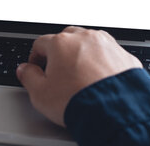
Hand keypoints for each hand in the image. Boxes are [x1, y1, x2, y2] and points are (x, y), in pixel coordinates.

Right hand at [16, 26, 141, 126]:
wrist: (115, 112)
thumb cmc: (79, 101)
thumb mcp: (41, 94)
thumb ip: (28, 77)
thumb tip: (25, 70)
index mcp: (60, 43)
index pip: (40, 43)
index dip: (35, 57)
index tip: (37, 68)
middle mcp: (84, 38)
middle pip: (65, 38)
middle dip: (60, 52)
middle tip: (59, 71)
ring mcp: (106, 45)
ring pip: (89, 42)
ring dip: (82, 53)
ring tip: (81, 74)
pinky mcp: (124, 55)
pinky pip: (108, 54)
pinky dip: (103, 62)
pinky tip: (100, 78)